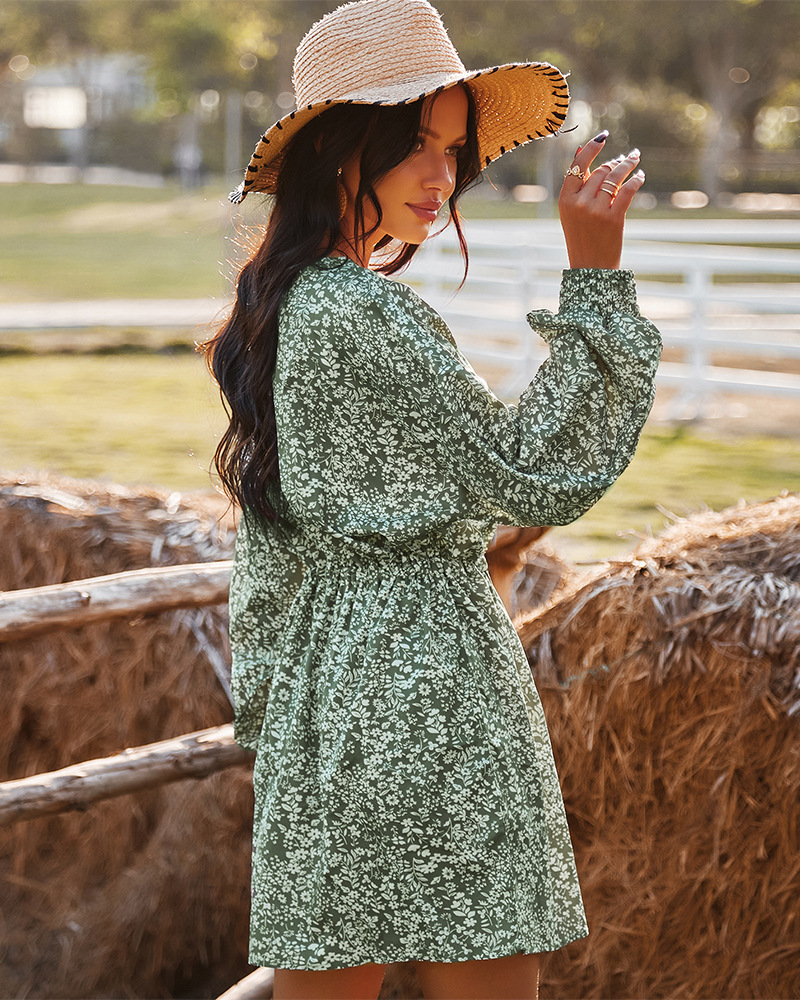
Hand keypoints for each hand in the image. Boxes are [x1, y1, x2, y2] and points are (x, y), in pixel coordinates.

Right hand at [558, 132, 644, 269]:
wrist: (591, 268)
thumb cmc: (581, 238)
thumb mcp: (572, 212)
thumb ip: (577, 183)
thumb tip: (580, 149)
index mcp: (565, 200)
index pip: (578, 166)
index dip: (592, 148)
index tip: (604, 137)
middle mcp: (579, 203)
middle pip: (601, 171)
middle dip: (615, 163)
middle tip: (625, 159)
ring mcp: (596, 211)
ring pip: (615, 177)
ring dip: (628, 166)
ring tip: (635, 160)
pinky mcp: (613, 218)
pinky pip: (627, 190)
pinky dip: (636, 180)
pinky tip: (640, 176)